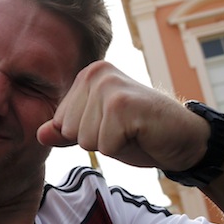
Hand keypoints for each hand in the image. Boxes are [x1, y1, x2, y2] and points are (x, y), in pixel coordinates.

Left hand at [36, 61, 207, 170]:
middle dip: (97, 141)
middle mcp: (96, 73)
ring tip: (133, 132)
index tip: (113, 126)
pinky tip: (141, 134)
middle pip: (70, 131)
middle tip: (125, 130)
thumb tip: (39, 134)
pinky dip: (123, 149)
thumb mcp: (98, 133)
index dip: (86, 135)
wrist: (184, 139)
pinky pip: (105, 146)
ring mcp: (109, 87)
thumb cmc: (141, 134)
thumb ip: (67, 132)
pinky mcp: (123, 104)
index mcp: (87, 75)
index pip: (60, 122)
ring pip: (86, 140)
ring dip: (111, 145)